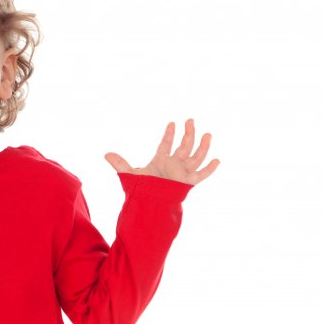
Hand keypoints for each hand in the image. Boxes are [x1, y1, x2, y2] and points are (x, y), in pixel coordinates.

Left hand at [104, 118, 219, 185]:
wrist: (149, 203)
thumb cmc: (141, 190)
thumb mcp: (129, 174)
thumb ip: (119, 163)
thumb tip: (105, 154)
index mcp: (161, 161)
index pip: (166, 145)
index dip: (168, 134)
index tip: (171, 123)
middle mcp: (173, 165)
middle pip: (184, 146)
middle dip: (188, 133)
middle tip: (190, 120)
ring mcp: (182, 173)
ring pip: (195, 156)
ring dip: (201, 146)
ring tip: (207, 133)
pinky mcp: (188, 182)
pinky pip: (201, 175)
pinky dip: (209, 169)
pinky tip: (217, 160)